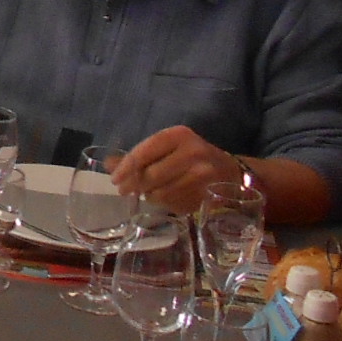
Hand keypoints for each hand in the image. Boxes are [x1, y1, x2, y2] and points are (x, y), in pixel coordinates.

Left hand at [113, 126, 241, 214]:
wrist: (234, 172)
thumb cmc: (193, 157)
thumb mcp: (168, 148)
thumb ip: (140, 155)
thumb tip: (108, 164)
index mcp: (179, 135)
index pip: (143, 152)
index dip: (126, 168)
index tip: (114, 179)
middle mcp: (193, 153)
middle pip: (151, 175)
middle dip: (134, 185)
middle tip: (124, 190)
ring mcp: (203, 176)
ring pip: (161, 193)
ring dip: (149, 196)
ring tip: (147, 193)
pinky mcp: (208, 194)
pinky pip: (175, 204)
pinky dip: (165, 204)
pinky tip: (166, 199)